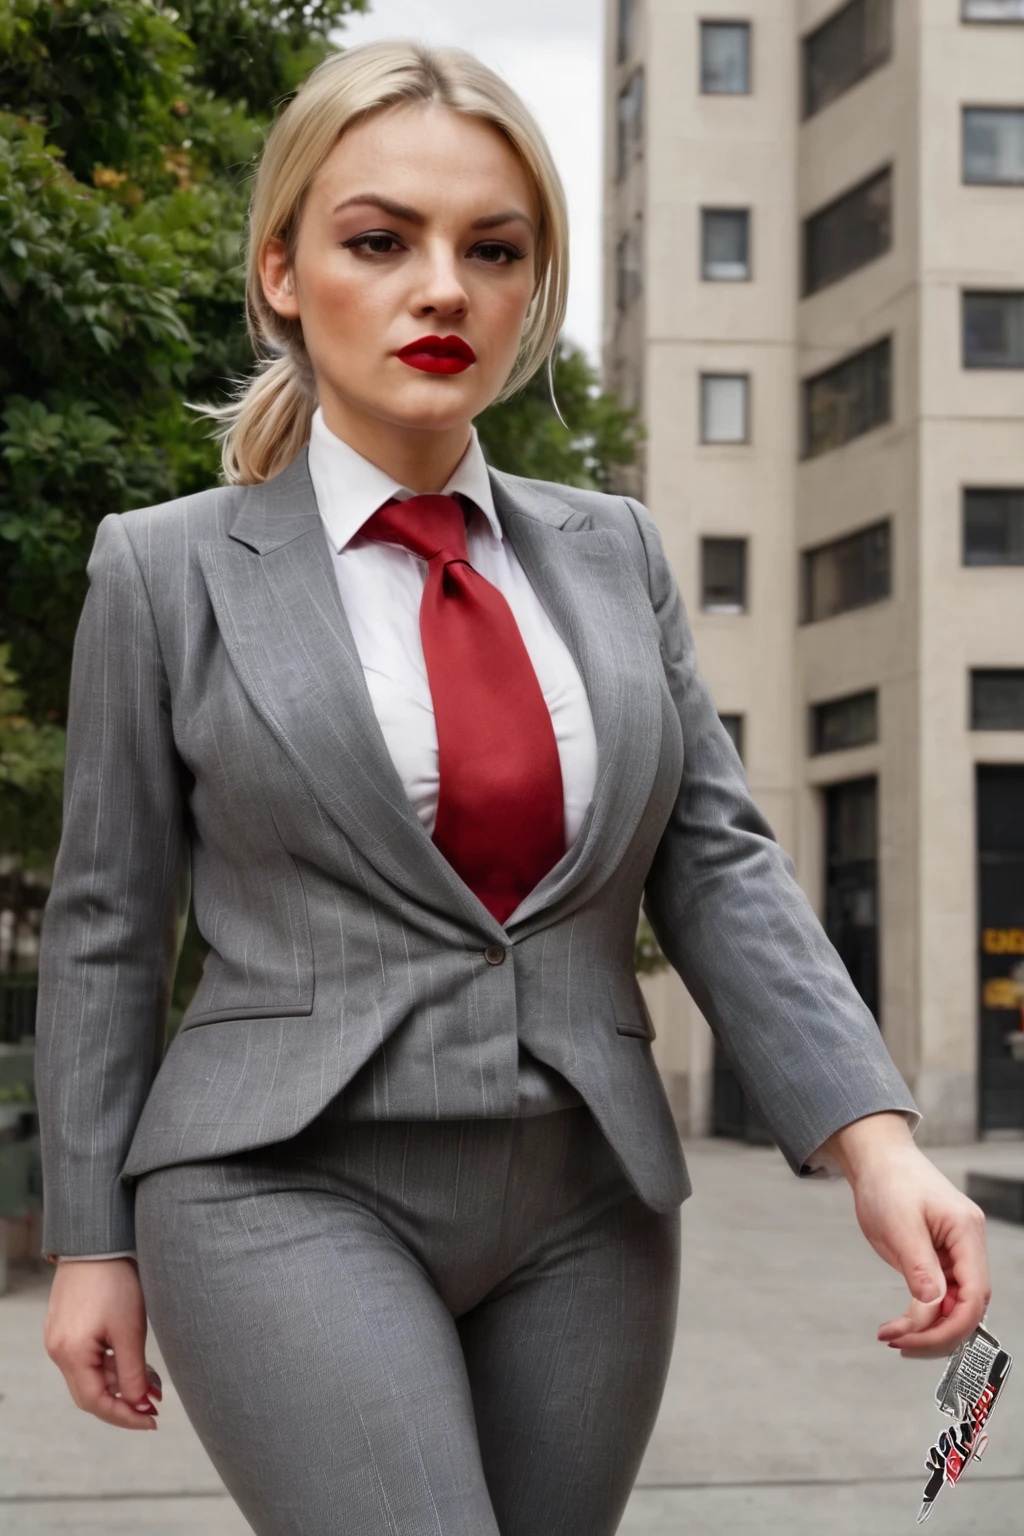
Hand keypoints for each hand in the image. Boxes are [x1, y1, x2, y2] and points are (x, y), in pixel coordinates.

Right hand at [43, 1259, 161, 1429]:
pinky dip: (110, 1364)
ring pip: (90, 1375)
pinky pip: (86, 1358)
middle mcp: (57, 1351)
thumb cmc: (115, 1282)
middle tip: (154, 1404)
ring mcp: (58, 1338)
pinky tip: (132, 1360)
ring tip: (151, 1380)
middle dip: (123, 1401)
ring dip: (119, 1382)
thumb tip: (140, 1405)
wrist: (96, 1243)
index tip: (151, 1420)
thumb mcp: (130, 1331)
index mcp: (70, 1354)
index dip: (124, 1416)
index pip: (96, 1402)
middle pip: (90, 1392)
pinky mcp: (64, 1327)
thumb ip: (133, 1373)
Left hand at [822, 1113, 991, 1359]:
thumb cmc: (888, 1180)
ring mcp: (955, 1253)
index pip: (975, 1294)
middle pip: (968, 1306)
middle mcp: (967, 1245)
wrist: (876, 1160)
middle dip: (936, 1332)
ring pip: (955, 1306)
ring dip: (927, 1328)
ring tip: (893, 1336)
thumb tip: (933, 1305)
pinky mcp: (939, 1259)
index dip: (950, 1325)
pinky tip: (901, 1324)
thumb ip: (919, 1265)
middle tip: (900, 1343)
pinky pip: (940, 1297)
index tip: (917, 1339)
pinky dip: (923, 1315)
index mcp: (966, 1232)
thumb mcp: (899, 1223)